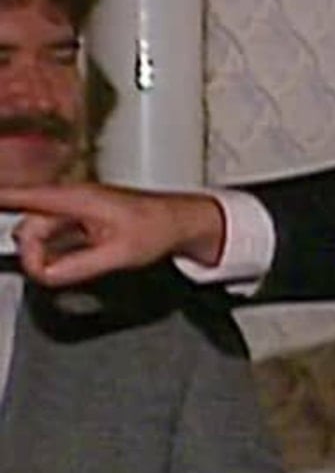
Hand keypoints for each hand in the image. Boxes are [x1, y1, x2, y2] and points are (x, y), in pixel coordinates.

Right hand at [0, 183, 224, 286]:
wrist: (179, 221)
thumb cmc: (157, 226)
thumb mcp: (121, 252)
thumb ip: (81, 265)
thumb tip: (47, 275)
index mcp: (77, 198)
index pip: (26, 196)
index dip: (2, 199)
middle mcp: (71, 200)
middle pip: (29, 226)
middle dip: (32, 252)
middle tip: (48, 276)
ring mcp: (73, 210)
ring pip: (40, 234)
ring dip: (43, 254)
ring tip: (66, 271)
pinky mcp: (78, 221)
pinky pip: (53, 237)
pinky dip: (53, 252)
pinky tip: (66, 264)